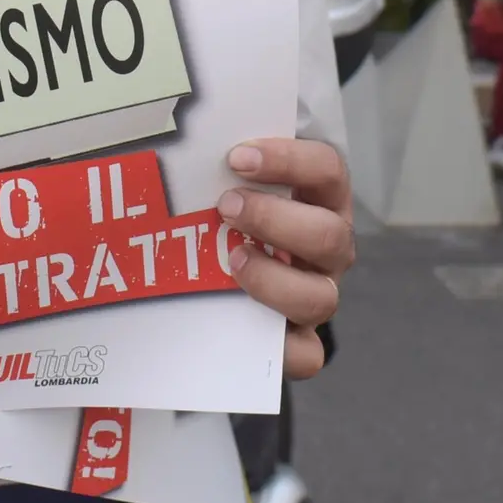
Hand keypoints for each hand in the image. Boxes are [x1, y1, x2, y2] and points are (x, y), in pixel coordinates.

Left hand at [218, 139, 353, 380]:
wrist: (220, 296)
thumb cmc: (223, 224)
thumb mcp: (226, 189)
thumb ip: (217, 169)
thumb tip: (170, 148)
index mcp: (320, 201)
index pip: (327, 170)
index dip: (290, 160)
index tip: (238, 157)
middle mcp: (329, 249)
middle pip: (331, 234)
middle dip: (274, 218)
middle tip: (226, 207)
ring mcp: (319, 297)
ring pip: (321, 297)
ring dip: (271, 278)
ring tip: (229, 260)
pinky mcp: (303, 344)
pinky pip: (305, 354)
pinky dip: (274, 342)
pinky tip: (237, 318)